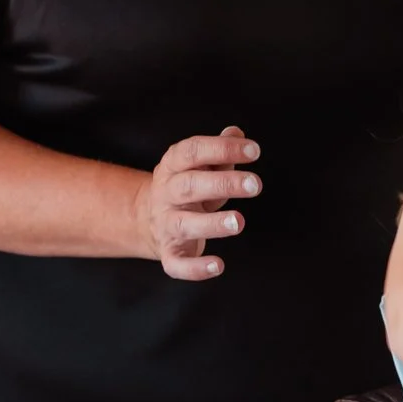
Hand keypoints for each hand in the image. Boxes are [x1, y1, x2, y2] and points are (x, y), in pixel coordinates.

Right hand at [136, 127, 260, 280]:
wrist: (147, 219)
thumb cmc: (188, 188)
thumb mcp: (200, 168)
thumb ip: (220, 153)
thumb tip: (237, 133)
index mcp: (173, 167)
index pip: (193, 152)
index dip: (222, 149)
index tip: (254, 151)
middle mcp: (166, 194)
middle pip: (190, 186)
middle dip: (223, 183)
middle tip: (255, 184)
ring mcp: (166, 224)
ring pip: (185, 224)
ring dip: (212, 223)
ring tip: (239, 221)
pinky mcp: (170, 253)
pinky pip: (178, 264)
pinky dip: (196, 268)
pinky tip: (218, 266)